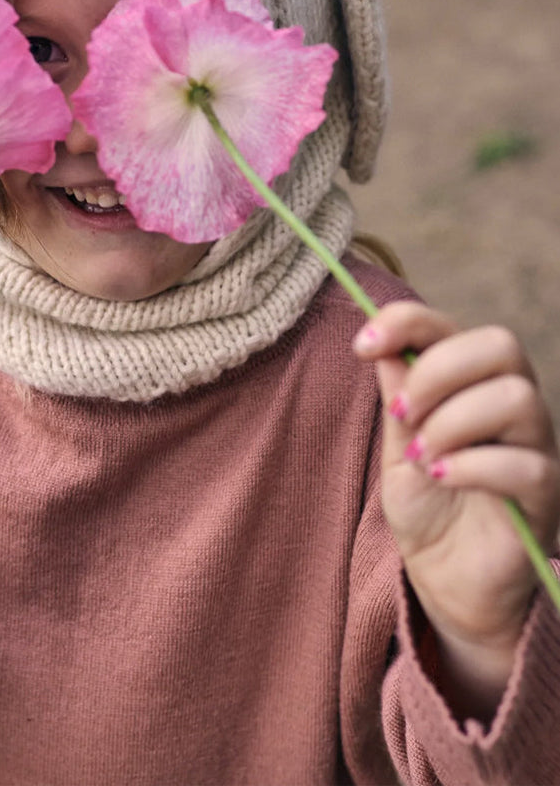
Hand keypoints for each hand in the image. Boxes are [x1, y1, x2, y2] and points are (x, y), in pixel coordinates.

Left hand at [355, 303, 559, 710]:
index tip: (362, 345)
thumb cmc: (427, 507)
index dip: (408, 322)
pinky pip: (526, 465)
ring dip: (454, 421)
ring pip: (517, 396)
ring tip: (422, 457)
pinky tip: (440, 479)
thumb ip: (396, 397)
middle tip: (402, 415)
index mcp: (471, 384)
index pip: (452, 326)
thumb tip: (382, 344)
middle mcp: (511, 406)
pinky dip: (471, 466)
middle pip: (500, 344)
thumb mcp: (398, 446)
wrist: (448, 582)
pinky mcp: (546, 497)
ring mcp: (536, 448)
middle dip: (437, 370)